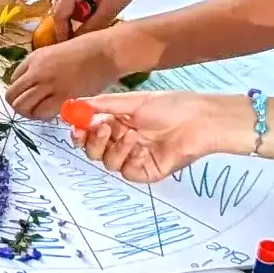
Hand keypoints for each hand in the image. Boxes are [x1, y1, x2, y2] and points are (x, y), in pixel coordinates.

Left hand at [6, 31, 125, 118]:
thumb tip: (35, 86)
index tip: (31, 95)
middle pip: (12, 96)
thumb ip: (43, 67)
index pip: (12, 81)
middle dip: (20, 106)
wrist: (106, 52)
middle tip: (32, 108)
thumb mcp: (56, 52)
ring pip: (22, 107)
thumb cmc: (88, 50)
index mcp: (34, 58)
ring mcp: (48, 84)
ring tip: (41, 112)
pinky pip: (41, 112)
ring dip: (29, 113)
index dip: (20, 91)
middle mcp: (36, 71)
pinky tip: (52, 113)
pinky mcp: (62, 96)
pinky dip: (43, 116)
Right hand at [49, 0, 155, 38]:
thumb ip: (90, 27)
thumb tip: (77, 42)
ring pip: (67, 1)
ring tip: (86, 28)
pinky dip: (80, 7)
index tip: (66, 46)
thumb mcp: (109, 10)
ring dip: (75, 16)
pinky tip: (92, 14)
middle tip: (75, 40)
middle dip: (67, 24)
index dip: (61, 31)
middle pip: (59, 6)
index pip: (59, 13)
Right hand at [68, 92, 245, 182]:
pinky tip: (141, 148)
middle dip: (93, 141)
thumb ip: (103, 104)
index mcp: (118, 122)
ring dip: (115, 147)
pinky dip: (130, 159)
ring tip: (132, 135)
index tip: (76, 126)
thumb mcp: (133, 101)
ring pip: (108, 162)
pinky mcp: (146, 171)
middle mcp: (123, 140)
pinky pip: (127, 171)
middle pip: (94, 150)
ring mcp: (134, 157)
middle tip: (101, 128)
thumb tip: (76, 104)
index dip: (80, 131)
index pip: (90, 131)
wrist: (198, 121)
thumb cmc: (171, 106)